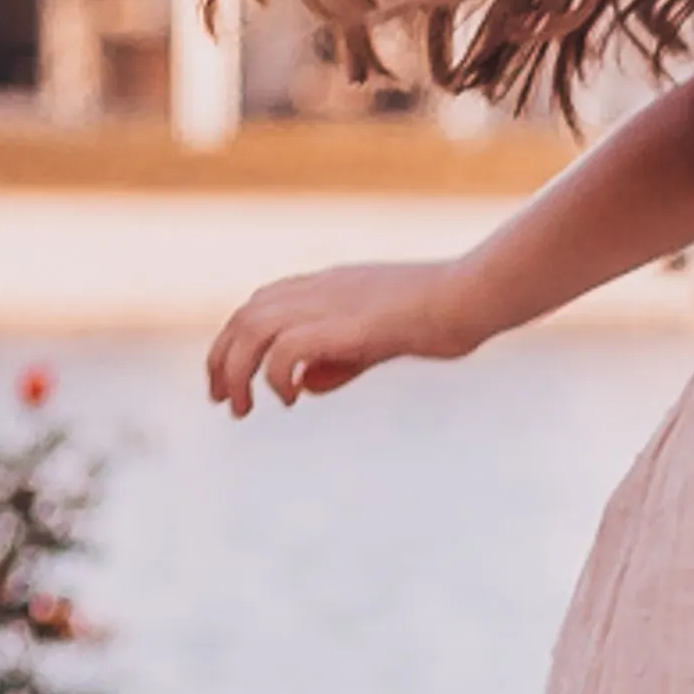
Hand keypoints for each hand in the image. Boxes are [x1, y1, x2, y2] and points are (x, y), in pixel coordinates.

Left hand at [205, 259, 476, 415]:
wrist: (471, 295)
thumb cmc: (441, 317)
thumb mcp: (380, 342)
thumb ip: (339, 361)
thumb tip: (302, 386)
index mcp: (328, 285)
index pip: (260, 305)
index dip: (235, 340)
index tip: (229, 377)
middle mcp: (319, 289)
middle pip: (245, 316)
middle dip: (222, 359)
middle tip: (222, 401)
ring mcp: (329, 303)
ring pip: (252, 329)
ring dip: (237, 371)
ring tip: (241, 408)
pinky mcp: (342, 324)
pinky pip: (285, 348)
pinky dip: (275, 375)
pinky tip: (288, 400)